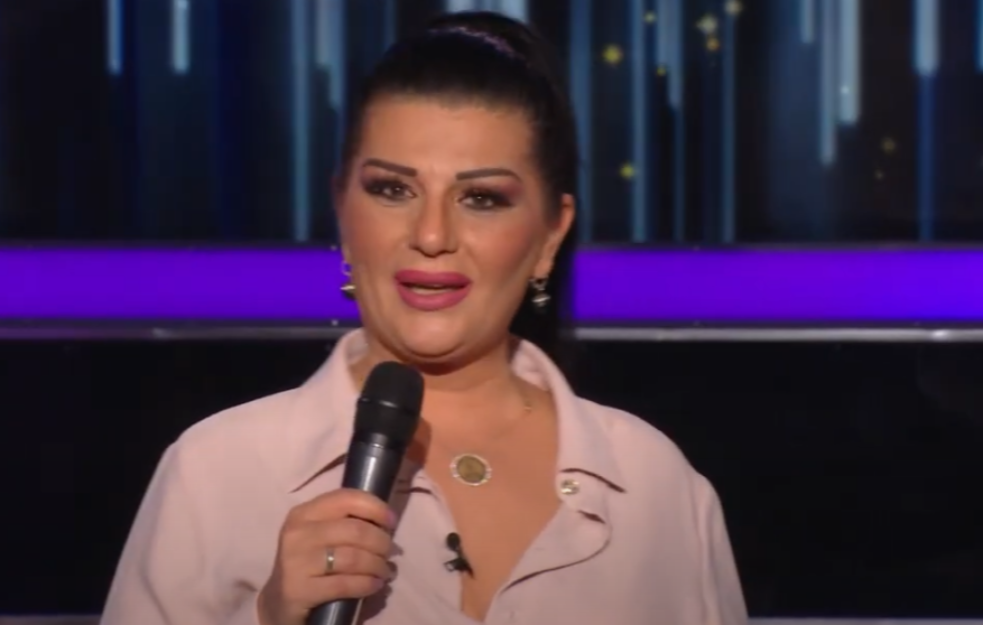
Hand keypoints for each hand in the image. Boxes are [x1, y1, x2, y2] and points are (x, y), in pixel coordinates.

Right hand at [257, 489, 395, 624]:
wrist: (278, 600)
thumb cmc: (308, 562)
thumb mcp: (319, 535)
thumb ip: (344, 522)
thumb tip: (385, 521)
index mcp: (304, 513)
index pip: (346, 498)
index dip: (375, 507)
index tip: (391, 521)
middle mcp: (297, 532)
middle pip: (355, 530)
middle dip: (381, 542)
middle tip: (390, 553)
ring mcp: (296, 561)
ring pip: (353, 557)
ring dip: (377, 565)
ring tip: (385, 571)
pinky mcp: (298, 590)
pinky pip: (344, 584)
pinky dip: (366, 584)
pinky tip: (375, 585)